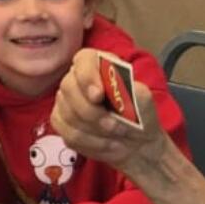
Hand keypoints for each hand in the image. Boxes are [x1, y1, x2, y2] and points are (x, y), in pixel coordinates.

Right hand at [51, 48, 163, 177]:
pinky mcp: (61, 124)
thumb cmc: (141, 115)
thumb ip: (127, 88)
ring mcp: (65, 102)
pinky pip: (68, 134)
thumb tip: (106, 86)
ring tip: (117, 134)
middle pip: (68, 87)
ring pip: (68, 115)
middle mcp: (77, 80)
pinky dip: (91, 143)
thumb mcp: (143, 99)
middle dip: (92, 112)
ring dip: (96, 130)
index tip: (98, 95)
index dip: (87, 76)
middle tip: (115, 126)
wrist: (138, 143)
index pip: (83, 59)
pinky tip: (108, 143)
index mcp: (99, 66)